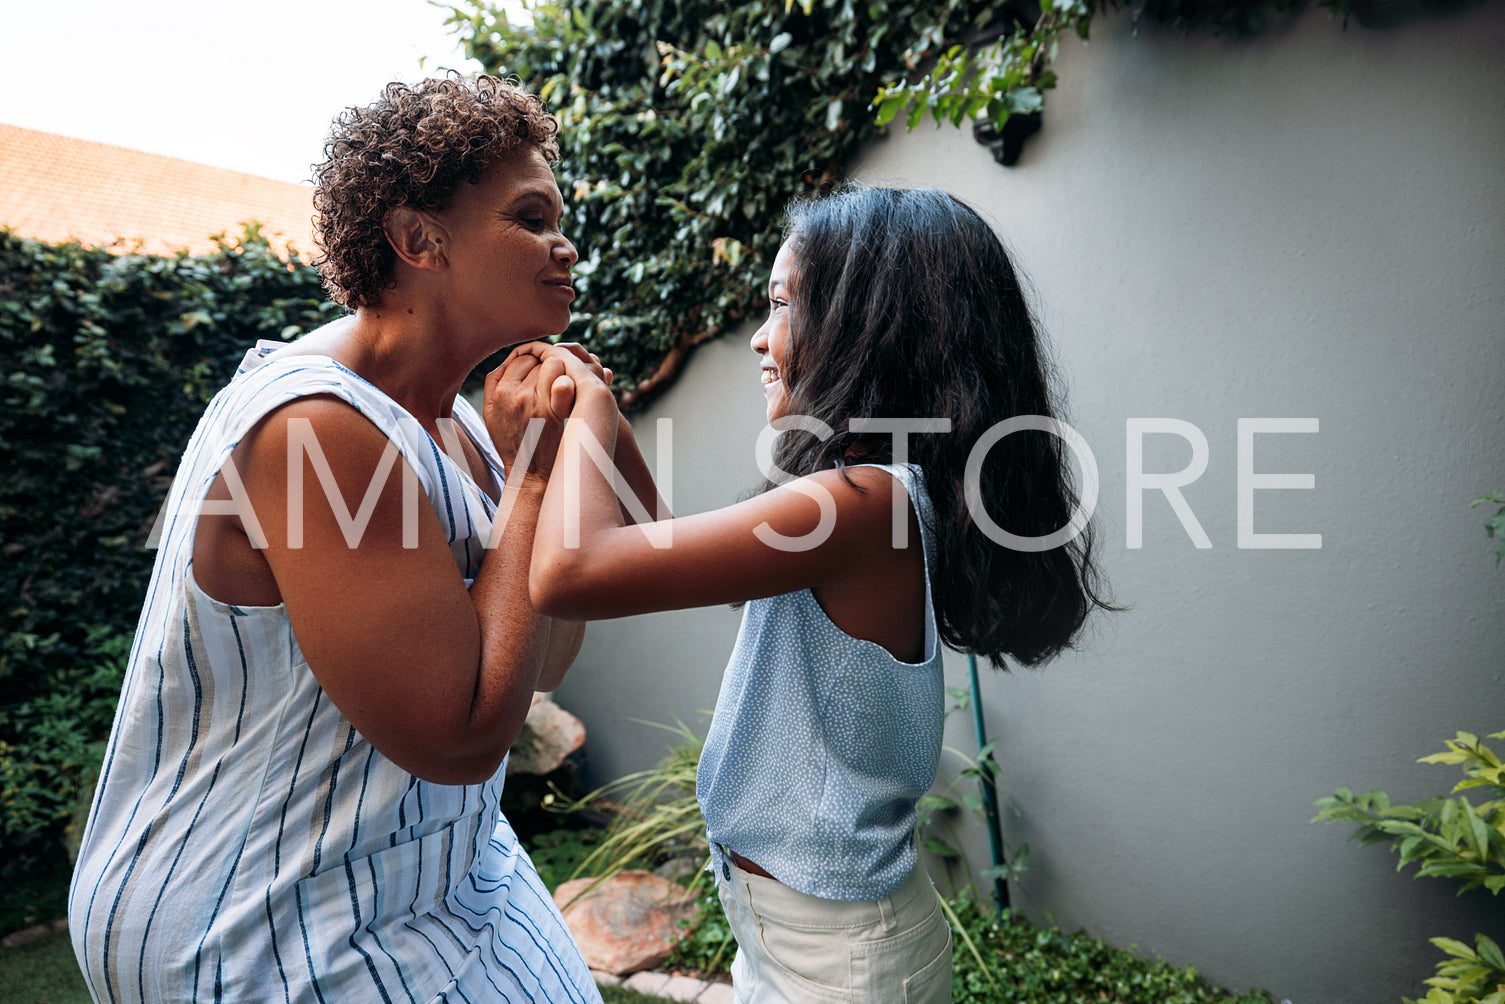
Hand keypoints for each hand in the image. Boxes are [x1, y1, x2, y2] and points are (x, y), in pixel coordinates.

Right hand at [483, 342, 611, 478]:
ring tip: (560, 386)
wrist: (531, 472)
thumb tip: (509, 358)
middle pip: (540, 361)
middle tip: (549, 383)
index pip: (522, 358)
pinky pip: (566, 381)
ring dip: (561, 372)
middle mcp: (520, 396)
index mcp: (502, 393)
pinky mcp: (560, 412)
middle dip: (546, 367)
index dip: (532, 363)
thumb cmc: (511, 441)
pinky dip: (570, 381)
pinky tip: (570, 391)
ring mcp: (542, 403)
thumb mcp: (490, 412)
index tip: (537, 375)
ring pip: (556, 366)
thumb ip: (494, 381)